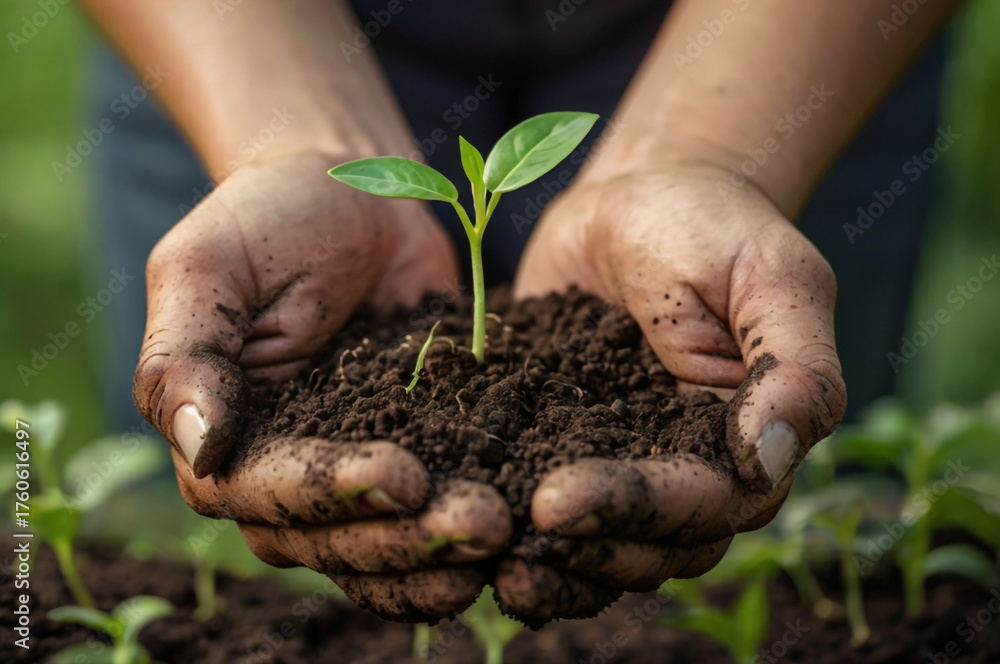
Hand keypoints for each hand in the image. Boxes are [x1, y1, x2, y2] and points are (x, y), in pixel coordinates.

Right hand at [133, 150, 511, 620]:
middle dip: (409, 539)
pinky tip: (523, 537)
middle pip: (338, 541)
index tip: (404, 478)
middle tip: (483, 525)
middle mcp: (285, 483)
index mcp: (224, 445)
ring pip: (390, 549)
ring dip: (445, 555)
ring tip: (506, 536)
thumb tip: (199, 449)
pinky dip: (471, 542)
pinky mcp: (419, 462)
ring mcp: (355, 481)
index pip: (269, 496)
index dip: (334, 494)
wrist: (356, 198)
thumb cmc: (269, 223)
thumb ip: (185, 356)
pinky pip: (437, 518)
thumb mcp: (207, 268)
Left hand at [497, 162, 846, 623]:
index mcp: (746, 443)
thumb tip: (768, 462)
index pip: (700, 505)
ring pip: (600, 549)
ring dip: (548, 569)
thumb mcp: (772, 278)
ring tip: (481, 564)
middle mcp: (690, 471)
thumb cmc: (714, 228)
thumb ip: (794, 368)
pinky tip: (466, 533)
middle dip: (578, 553)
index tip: (554, 502)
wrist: (640, 198)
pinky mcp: (567, 449)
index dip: (630, 511)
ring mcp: (625, 465)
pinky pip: (547, 505)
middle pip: (648, 547)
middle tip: (503, 543)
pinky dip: (516, 527)